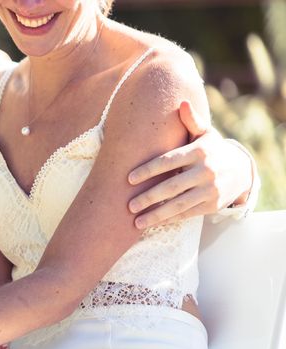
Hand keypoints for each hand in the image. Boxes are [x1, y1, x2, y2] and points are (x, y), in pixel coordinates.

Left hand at [127, 101, 252, 228]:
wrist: (241, 171)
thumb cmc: (212, 151)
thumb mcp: (205, 134)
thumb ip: (191, 121)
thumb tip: (181, 103)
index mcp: (199, 152)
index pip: (169, 161)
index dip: (148, 170)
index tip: (129, 179)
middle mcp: (206, 171)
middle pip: (172, 186)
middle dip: (149, 197)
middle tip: (129, 205)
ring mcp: (210, 190)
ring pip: (179, 204)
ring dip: (156, 215)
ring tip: (136, 222)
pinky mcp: (212, 205)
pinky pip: (187, 213)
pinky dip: (169, 219)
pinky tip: (153, 222)